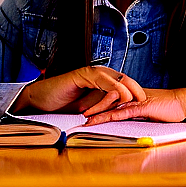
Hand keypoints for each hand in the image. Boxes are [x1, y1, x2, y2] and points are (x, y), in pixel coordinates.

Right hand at [12, 66, 146, 116]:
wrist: (42, 101)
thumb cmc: (65, 105)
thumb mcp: (92, 108)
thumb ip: (107, 106)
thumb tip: (125, 113)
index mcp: (106, 79)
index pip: (129, 84)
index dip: (137, 94)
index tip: (143, 106)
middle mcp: (103, 73)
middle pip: (128, 80)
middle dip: (136, 93)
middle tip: (140, 105)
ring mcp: (94, 72)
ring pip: (118, 82)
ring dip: (121, 97)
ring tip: (122, 107)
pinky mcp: (84, 75)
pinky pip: (104, 82)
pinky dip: (109, 93)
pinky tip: (110, 101)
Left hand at [84, 88, 185, 124]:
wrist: (185, 102)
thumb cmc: (171, 107)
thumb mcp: (151, 111)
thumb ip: (138, 113)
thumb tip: (129, 121)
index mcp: (133, 96)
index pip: (111, 97)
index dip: (97, 102)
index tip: (85, 108)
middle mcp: (133, 96)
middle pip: (108, 99)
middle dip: (92, 105)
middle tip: (78, 112)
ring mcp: (137, 101)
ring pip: (113, 105)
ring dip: (98, 112)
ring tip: (85, 119)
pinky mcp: (144, 108)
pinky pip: (124, 111)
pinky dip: (111, 115)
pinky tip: (101, 119)